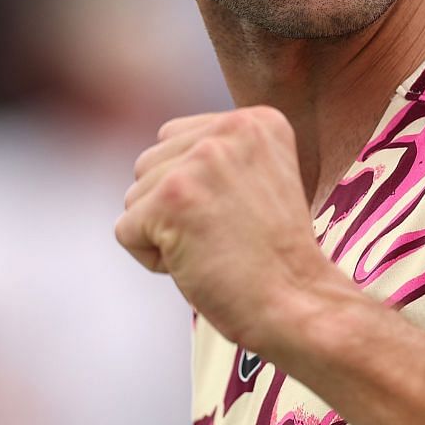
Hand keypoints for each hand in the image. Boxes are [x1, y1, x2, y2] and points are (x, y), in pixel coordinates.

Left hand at [116, 105, 348, 354]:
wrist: (298, 303)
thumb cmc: (274, 259)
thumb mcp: (256, 182)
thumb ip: (215, 157)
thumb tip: (155, 157)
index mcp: (256, 120)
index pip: (177, 141)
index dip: (195, 191)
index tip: (241, 217)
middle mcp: (230, 128)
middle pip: (150, 165)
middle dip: (174, 209)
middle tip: (228, 236)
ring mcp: (200, 160)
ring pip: (134, 197)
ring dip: (164, 234)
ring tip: (216, 249)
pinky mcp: (172, 197)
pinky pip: (126, 231)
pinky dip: (153, 260)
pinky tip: (199, 263)